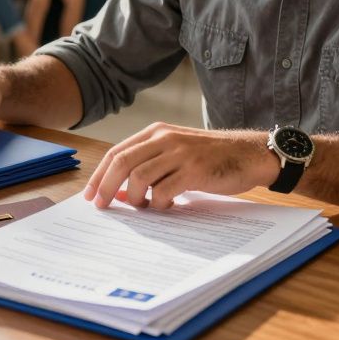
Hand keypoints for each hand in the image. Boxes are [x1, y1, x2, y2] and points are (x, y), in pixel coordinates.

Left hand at [82, 123, 279, 209]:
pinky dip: (160, 204)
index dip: (99, 175)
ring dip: (136, 199)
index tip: (90, 195)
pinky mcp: (194, 170)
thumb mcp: (175, 152)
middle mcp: (165, 138)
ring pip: (139, 178)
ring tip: (145, 207)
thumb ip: (149, 166)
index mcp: (156, 132)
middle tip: (102, 206)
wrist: (248, 153)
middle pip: (122, 163)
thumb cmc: (210, 157)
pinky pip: (164, 191)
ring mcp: (180, 153)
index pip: (117, 152)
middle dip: (106, 187)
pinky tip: (167, 206)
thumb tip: (118, 192)